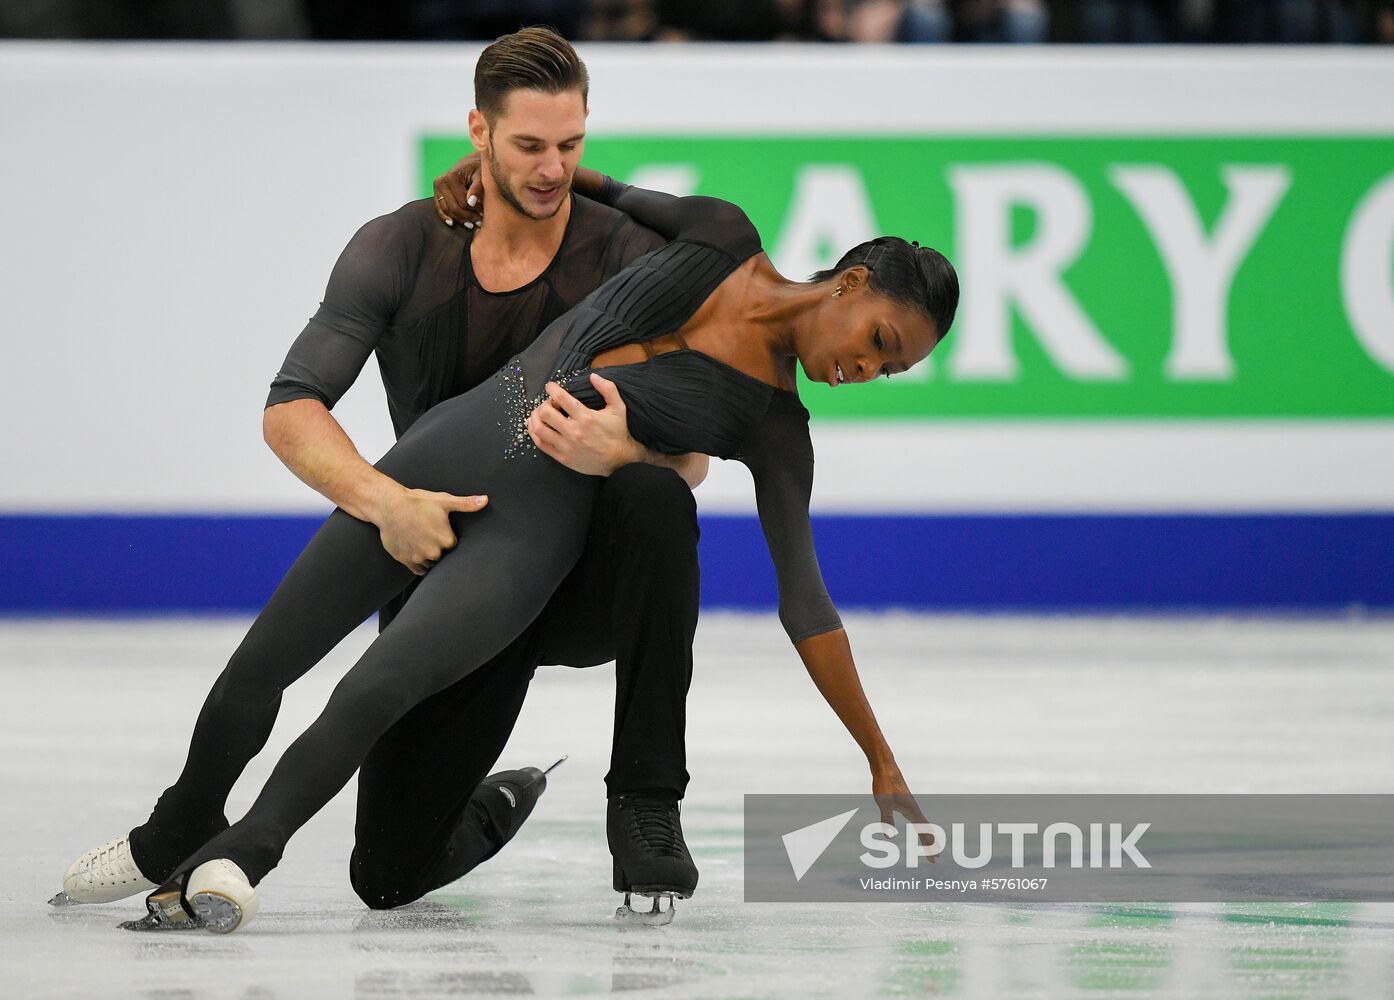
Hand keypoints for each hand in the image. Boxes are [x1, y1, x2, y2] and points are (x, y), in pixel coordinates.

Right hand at [376, 486, 487, 574]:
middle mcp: (434, 552)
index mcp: (446, 540)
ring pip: (430, 563)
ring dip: (428, 556)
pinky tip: (416, 551)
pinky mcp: (406, 561)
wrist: (389, 506)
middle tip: (428, 534)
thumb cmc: (417, 502)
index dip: (446, 537)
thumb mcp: (444, 501)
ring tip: (420, 541)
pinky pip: (419, 570)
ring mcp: (419, 558)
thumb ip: (466, 504)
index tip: (439, 530)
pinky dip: (419, 563)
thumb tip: (485, 500)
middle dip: (437, 547)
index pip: (453, 545)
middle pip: (442, 555)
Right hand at [432, 151, 483, 228]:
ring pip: (447, 210)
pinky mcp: (436, 193)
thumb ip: (478, 187)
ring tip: (472, 224)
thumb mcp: (481, 175)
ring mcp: (437, 188)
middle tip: (480, 222)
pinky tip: (452, 223)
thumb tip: (471, 202)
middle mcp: (441, 182)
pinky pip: (439, 209)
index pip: (463, 202)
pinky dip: (445, 217)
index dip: (475, 210)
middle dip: (468, 217)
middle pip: (454, 208)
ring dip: (460, 219)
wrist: (471, 163)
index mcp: (452, 177)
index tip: (484, 214)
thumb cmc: (479, 169)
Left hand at [526, 373, 644, 476]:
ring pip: (539, 429)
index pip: (561, 398)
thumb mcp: (618, 408)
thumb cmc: (618, 432)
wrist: (619, 460)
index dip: (552, 388)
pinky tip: (537, 427)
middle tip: (549, 404)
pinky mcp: (562, 457)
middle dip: (544, 404)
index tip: (550, 386)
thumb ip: (608, 389)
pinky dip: (534, 433)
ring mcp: (566, 446)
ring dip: (535, 418)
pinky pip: (541, 444)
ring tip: (540, 415)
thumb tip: (593, 375)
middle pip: (545, 413)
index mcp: (586, 417)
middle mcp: (574, 431)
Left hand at [872, 763, 938, 861]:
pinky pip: (914, 817)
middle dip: (930, 844)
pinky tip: (916, 824)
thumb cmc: (884, 783)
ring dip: (925, 835)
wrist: (884, 765)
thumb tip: (889, 837)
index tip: (935, 858)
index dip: (929, 846)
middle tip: (935, 858)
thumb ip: (887, 819)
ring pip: (920, 823)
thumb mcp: (883, 803)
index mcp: (912, 810)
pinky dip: (918, 825)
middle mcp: (913, 808)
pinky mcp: (903, 800)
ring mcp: (909, 804)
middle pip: (925, 829)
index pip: (924, 832)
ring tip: (928, 844)